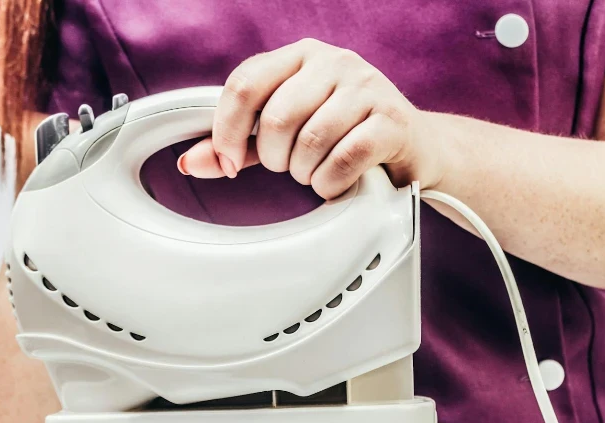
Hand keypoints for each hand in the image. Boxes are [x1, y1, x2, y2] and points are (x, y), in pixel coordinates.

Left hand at [177, 38, 441, 198]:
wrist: (414, 147)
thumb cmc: (344, 136)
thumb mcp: (286, 135)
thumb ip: (241, 145)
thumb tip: (191, 162)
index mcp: (301, 56)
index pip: (245, 83)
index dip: (226, 130)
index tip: (228, 162)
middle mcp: (334, 61)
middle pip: (275, 117)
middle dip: (273, 158)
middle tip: (288, 168)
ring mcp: (367, 87)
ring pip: (309, 140)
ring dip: (304, 173)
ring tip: (316, 174)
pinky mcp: (392, 120)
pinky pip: (343, 158)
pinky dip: (330, 182)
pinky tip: (335, 183)